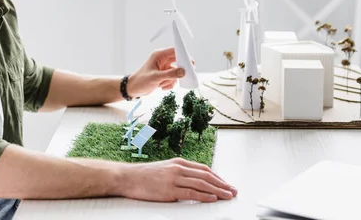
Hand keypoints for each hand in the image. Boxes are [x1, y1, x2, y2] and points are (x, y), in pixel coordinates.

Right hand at [119, 157, 237, 201]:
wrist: (127, 177)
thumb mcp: (164, 169)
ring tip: (228, 196)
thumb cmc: (144, 175)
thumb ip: (179, 173)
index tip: (227, 184)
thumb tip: (193, 182)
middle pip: (206, 176)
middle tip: (233, 191)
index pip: (204, 169)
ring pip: (201, 184)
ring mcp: (174, 178)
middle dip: (222, 184)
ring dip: (217, 190)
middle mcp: (178, 168)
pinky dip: (204, 196)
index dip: (218, 177)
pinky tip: (212, 198)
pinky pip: (190, 193)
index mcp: (178, 162)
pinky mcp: (169, 190)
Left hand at [126, 47, 190, 97]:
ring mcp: (164, 67)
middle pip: (178, 61)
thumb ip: (170, 74)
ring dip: (172, 79)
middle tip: (186, 75)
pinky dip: (170, 84)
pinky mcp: (165, 75)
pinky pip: (174, 78)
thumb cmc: (141, 80)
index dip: (184, 55)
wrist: (134, 89)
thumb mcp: (155, 77)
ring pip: (177, 72)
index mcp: (159, 55)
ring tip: (163, 83)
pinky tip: (161, 87)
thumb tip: (183, 72)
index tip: (191, 63)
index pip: (175, 51)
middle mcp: (163, 60)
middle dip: (181, 70)